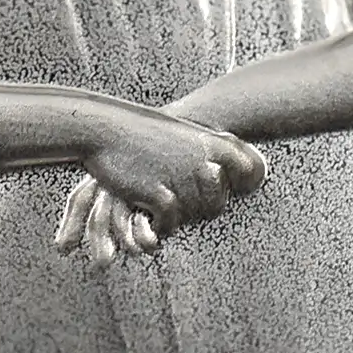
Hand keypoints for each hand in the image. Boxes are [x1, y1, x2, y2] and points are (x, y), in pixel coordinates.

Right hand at [56, 108, 265, 263]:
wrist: (103, 128)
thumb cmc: (137, 131)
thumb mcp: (178, 131)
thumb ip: (202, 149)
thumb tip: (221, 171)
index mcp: (209, 142)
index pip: (249, 168)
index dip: (247, 183)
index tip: (242, 188)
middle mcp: (202, 160)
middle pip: (217, 204)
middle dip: (197, 209)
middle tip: (177, 203)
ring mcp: (182, 177)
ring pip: (193, 215)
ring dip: (176, 217)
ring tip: (157, 207)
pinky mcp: (160, 194)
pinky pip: (170, 222)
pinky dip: (159, 224)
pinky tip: (146, 216)